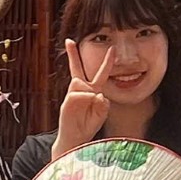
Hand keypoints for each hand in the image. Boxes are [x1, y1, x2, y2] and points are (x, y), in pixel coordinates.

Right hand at [53, 39, 112, 154]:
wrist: (76, 138)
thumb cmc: (89, 125)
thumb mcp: (102, 113)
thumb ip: (103, 103)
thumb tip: (95, 93)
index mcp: (93, 91)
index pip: (100, 74)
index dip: (107, 61)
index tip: (112, 48)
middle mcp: (82, 90)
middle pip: (77, 69)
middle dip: (72, 55)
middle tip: (69, 41)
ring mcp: (73, 95)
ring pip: (84, 84)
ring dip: (89, 94)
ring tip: (86, 109)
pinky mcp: (67, 100)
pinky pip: (80, 94)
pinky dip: (85, 99)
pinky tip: (82, 108)